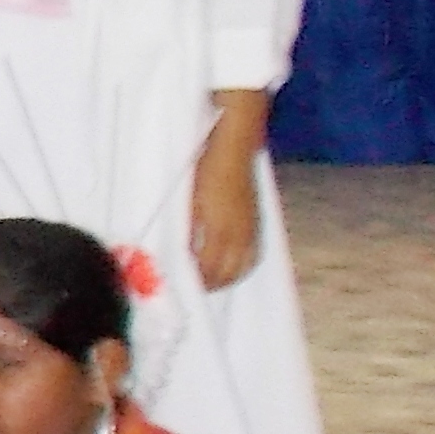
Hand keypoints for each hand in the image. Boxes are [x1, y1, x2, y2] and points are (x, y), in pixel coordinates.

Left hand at [189, 126, 265, 291]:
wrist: (233, 145)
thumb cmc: (202, 169)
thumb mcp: (187, 200)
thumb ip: (185, 229)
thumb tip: (177, 252)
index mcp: (218, 231)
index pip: (208, 269)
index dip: (196, 281)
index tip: (181, 284)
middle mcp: (238, 234)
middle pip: (228, 273)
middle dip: (212, 284)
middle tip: (194, 287)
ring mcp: (251, 228)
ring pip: (244, 265)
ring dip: (228, 277)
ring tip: (212, 281)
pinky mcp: (257, 220)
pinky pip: (253, 253)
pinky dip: (242, 264)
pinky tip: (231, 264)